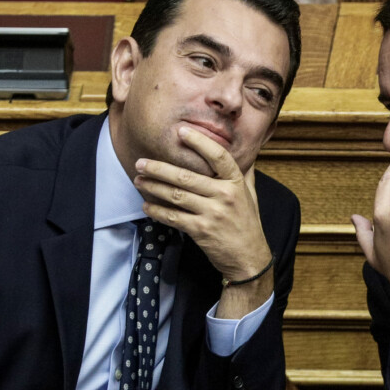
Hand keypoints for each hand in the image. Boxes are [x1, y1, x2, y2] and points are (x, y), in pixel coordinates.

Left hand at [134, 126, 272, 317]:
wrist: (249, 258)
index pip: (218, 156)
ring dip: (153, 187)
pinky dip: (157, 211)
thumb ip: (245, 173)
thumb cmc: (248, 224)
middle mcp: (225, 195)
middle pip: (187, 176)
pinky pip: (173, 217)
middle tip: (141, 163)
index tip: (181, 131)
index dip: (200, 142)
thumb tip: (246, 153)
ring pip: (176, 195)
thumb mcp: (250, 195)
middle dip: (159, 168)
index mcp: (236, 183)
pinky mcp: (201, 230)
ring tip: (139, 180)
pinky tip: (146, 206)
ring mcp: (212, 214)